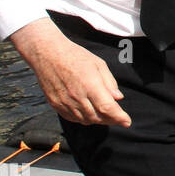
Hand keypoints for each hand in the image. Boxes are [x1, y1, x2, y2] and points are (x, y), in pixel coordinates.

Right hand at [9, 18, 130, 126]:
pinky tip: (90, 114)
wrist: (47, 54)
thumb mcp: (99, 64)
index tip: (127, 122)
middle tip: (119, 119)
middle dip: (111, 120)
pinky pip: (72, 118)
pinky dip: (83, 119)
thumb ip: (109, 83)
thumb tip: (118, 98)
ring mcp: (64, 102)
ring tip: (106, 117)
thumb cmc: (75, 56)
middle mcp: (77, 97)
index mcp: (90, 86)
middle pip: (98, 117)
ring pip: (85, 120)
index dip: (119, 118)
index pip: (107, 108)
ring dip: (98, 121)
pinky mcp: (55, 104)